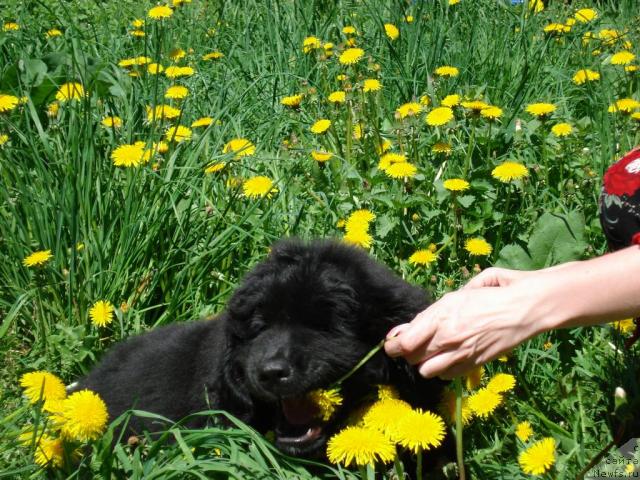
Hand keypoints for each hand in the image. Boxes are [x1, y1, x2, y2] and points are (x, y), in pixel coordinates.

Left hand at [385, 269, 545, 378]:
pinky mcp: (474, 365)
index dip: (392, 345)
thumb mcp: (460, 292)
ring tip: (429, 353)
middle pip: (411, 358)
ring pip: (426, 371)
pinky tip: (447, 359)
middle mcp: (447, 338)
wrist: (525, 308)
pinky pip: (447, 375)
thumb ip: (435, 310)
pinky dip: (442, 370)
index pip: (404, 342)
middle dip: (407, 352)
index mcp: (441, 316)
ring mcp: (461, 354)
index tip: (392, 343)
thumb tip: (415, 324)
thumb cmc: (494, 292)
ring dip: (424, 363)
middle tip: (411, 345)